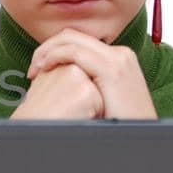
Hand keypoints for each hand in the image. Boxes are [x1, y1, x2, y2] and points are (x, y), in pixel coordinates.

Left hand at [26, 28, 157, 119]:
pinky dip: (54, 57)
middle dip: (47, 48)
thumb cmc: (119, 123)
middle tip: (32, 68)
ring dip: (47, 52)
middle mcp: (119, 54)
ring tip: (34, 70)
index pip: (79, 42)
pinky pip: (74, 52)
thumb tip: (63, 82)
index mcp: (118, 59)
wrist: (141, 136)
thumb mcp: (102, 99)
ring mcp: (117, 59)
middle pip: (73, 36)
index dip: (54, 50)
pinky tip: (43, 69)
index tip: (39, 69)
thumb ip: (87, 85)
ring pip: (71, 40)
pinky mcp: (112, 69)